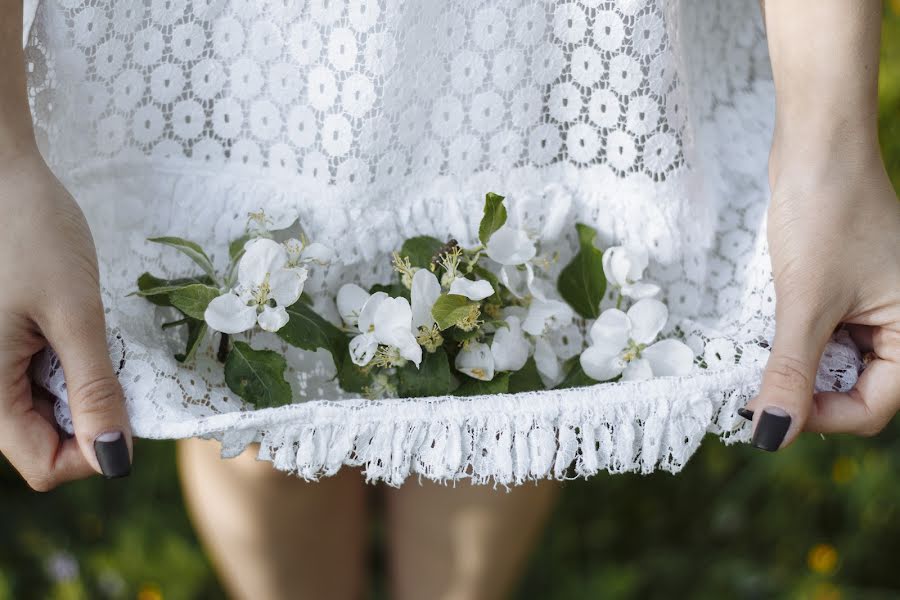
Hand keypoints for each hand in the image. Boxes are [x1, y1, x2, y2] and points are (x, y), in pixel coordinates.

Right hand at [0, 150, 131, 488]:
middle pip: (46, 440)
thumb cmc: (31, 232)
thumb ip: (93, 388)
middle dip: (92, 415)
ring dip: (83, 386)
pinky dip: (70, 363)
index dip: (95, 454)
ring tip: (89, 335)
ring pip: (47, 409)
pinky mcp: (2, 344)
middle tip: (112, 360)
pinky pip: (41, 377)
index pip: (44, 465)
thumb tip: (115, 459)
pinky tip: (75, 326)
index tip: (129, 410)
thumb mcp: (74, 313)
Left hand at [743, 149, 899, 449]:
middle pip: (857, 390)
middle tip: (758, 392)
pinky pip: (826, 335)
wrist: (818, 148)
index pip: (874, 407)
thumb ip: (791, 371)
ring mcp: (876, 307)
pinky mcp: (848, 292)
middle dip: (808, 395)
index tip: (769, 414)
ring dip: (800, 369)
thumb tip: (773, 434)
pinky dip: (799, 343)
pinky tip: (772, 334)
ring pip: (836, 364)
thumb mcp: (805, 302)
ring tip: (763, 360)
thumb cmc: (826, 214)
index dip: (822, 418)